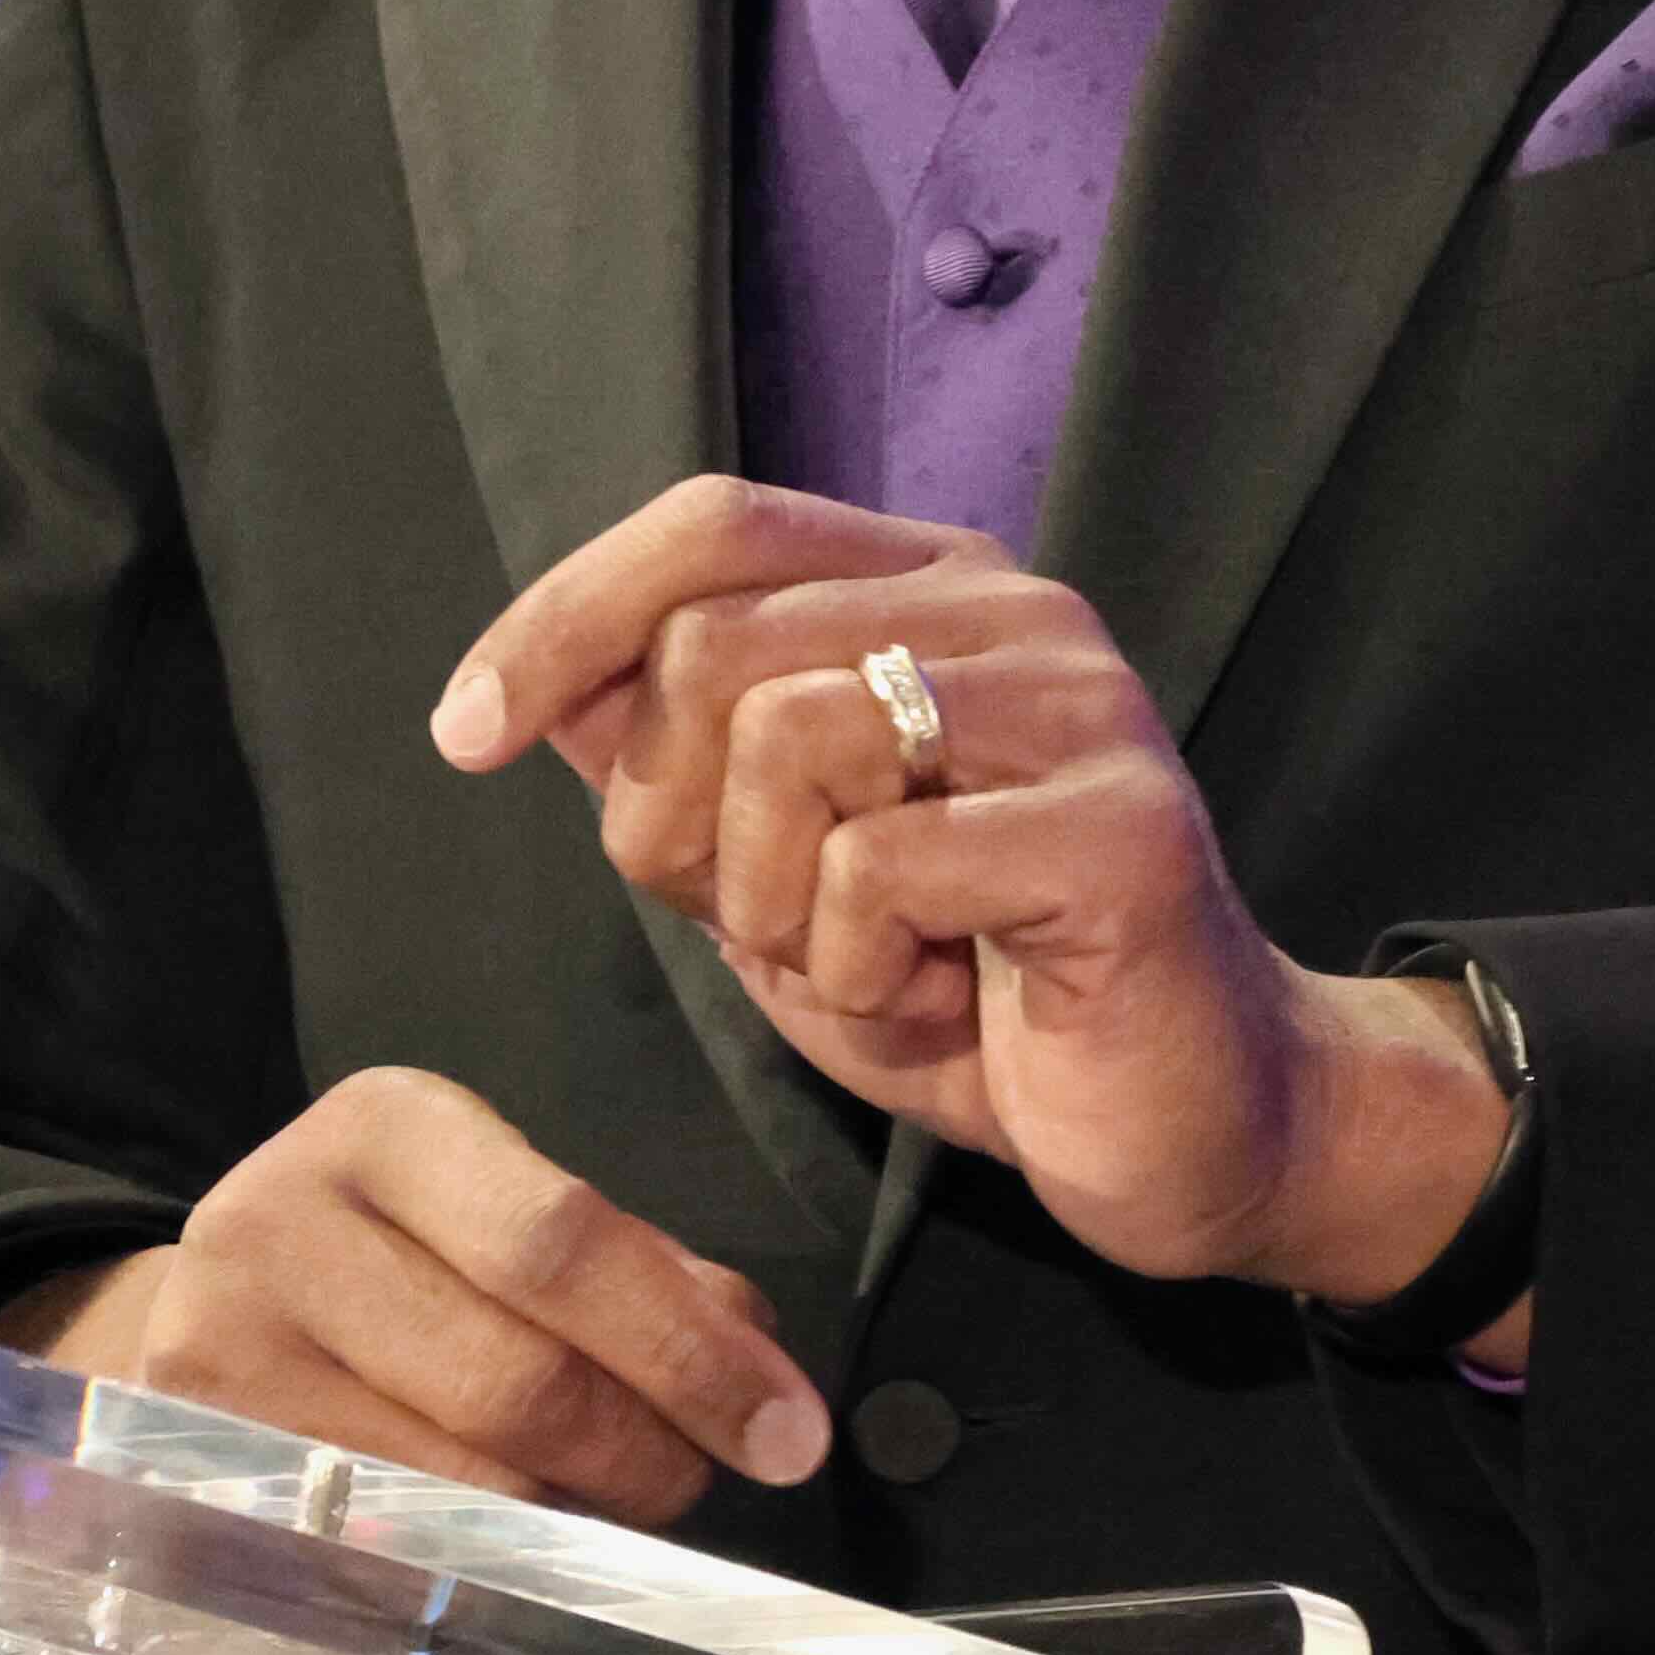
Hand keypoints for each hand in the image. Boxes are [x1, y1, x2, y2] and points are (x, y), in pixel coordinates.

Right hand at [0, 1065, 831, 1526]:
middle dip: (643, 1450)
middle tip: (703, 1482)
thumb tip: (758, 1369)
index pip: (561, 1244)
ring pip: (454, 1482)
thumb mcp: (506, 1207)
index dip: (688, 1351)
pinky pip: (380, 1543)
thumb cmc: (400, 1246)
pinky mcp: (193, 1460)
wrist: (208, 1291)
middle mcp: (283, 1220)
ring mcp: (219, 1347)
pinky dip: (482, 1556)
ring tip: (621, 1504)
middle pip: (511, 1379)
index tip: (788, 1429)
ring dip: (574, 1516)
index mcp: (388, 1128)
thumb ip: (640, 1274)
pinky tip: (526, 1545)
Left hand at [429, 478, 1520, 1339]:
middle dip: (670, 820)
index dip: (565, 615)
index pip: (710, 524)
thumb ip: (674, 769)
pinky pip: (877, 870)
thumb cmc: (974, 997)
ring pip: (789, 740)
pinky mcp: (1120, 826)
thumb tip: (531, 686)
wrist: (1190, 1130)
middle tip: (752, 928)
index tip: (464, 733)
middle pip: (719, 642)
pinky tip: (939, 1007)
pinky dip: (858, 976)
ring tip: (862, 970)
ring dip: (770, 910)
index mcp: (930, 588)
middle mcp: (1012, 610)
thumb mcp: (773, 875)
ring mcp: (1080, 705)